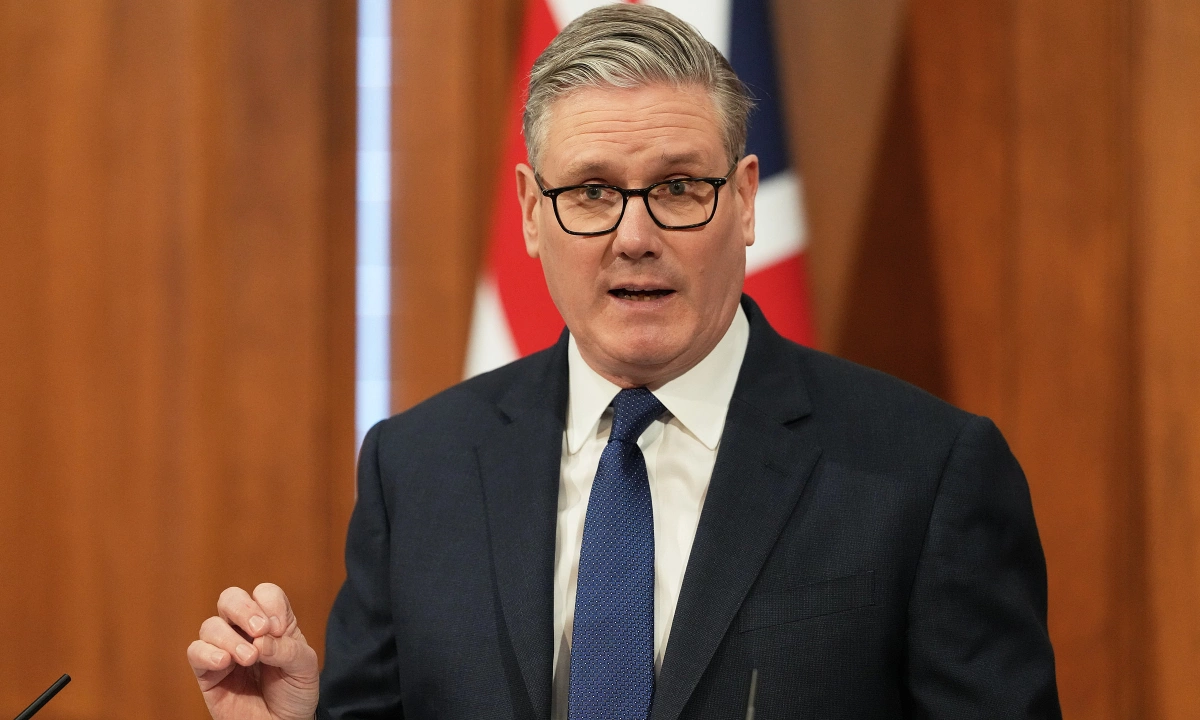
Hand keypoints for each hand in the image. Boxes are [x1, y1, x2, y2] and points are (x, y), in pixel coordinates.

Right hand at [187, 583, 319, 719]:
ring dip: (229, 637)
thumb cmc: (294, 693)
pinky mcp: (208, 673)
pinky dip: (207, 652)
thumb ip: (287, 649)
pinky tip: (224, 662)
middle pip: (231, 598)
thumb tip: (259, 640)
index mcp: (272, 623)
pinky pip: (195, 652)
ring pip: (211, 625)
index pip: (264, 594)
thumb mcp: (304, 667)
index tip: (279, 630)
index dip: (270, 605)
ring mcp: (224, 650)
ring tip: (249, 658)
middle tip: (260, 630)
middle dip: (244, 608)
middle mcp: (245, 631)